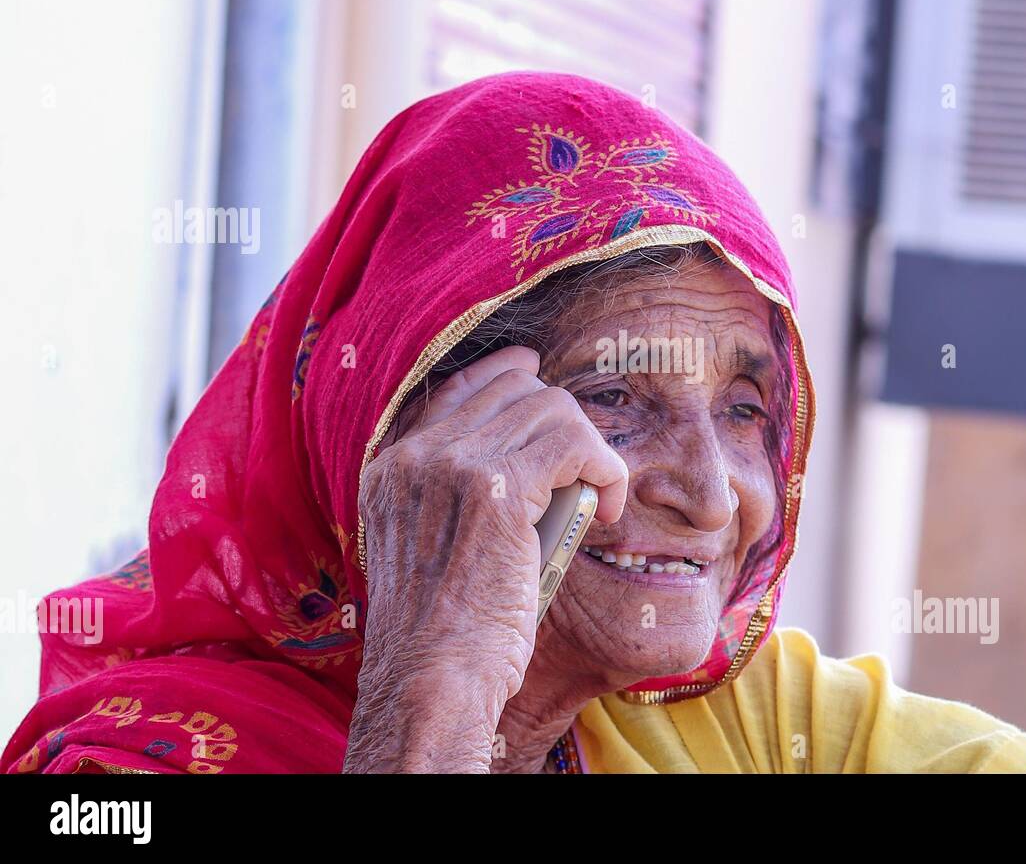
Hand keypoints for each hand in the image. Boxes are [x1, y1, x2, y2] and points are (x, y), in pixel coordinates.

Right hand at [343, 346, 626, 771]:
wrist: (431, 677)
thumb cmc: (445, 635)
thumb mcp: (433, 551)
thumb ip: (457, 500)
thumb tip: (524, 464)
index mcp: (391, 468)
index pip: (458, 387)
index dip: (507, 376)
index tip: (538, 378)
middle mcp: (415, 456)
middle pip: (512, 389)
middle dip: (562, 421)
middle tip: (585, 472)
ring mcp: (451, 465)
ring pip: (549, 409)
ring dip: (590, 450)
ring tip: (597, 499)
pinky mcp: (496, 487)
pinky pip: (573, 442)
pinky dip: (604, 467)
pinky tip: (606, 505)